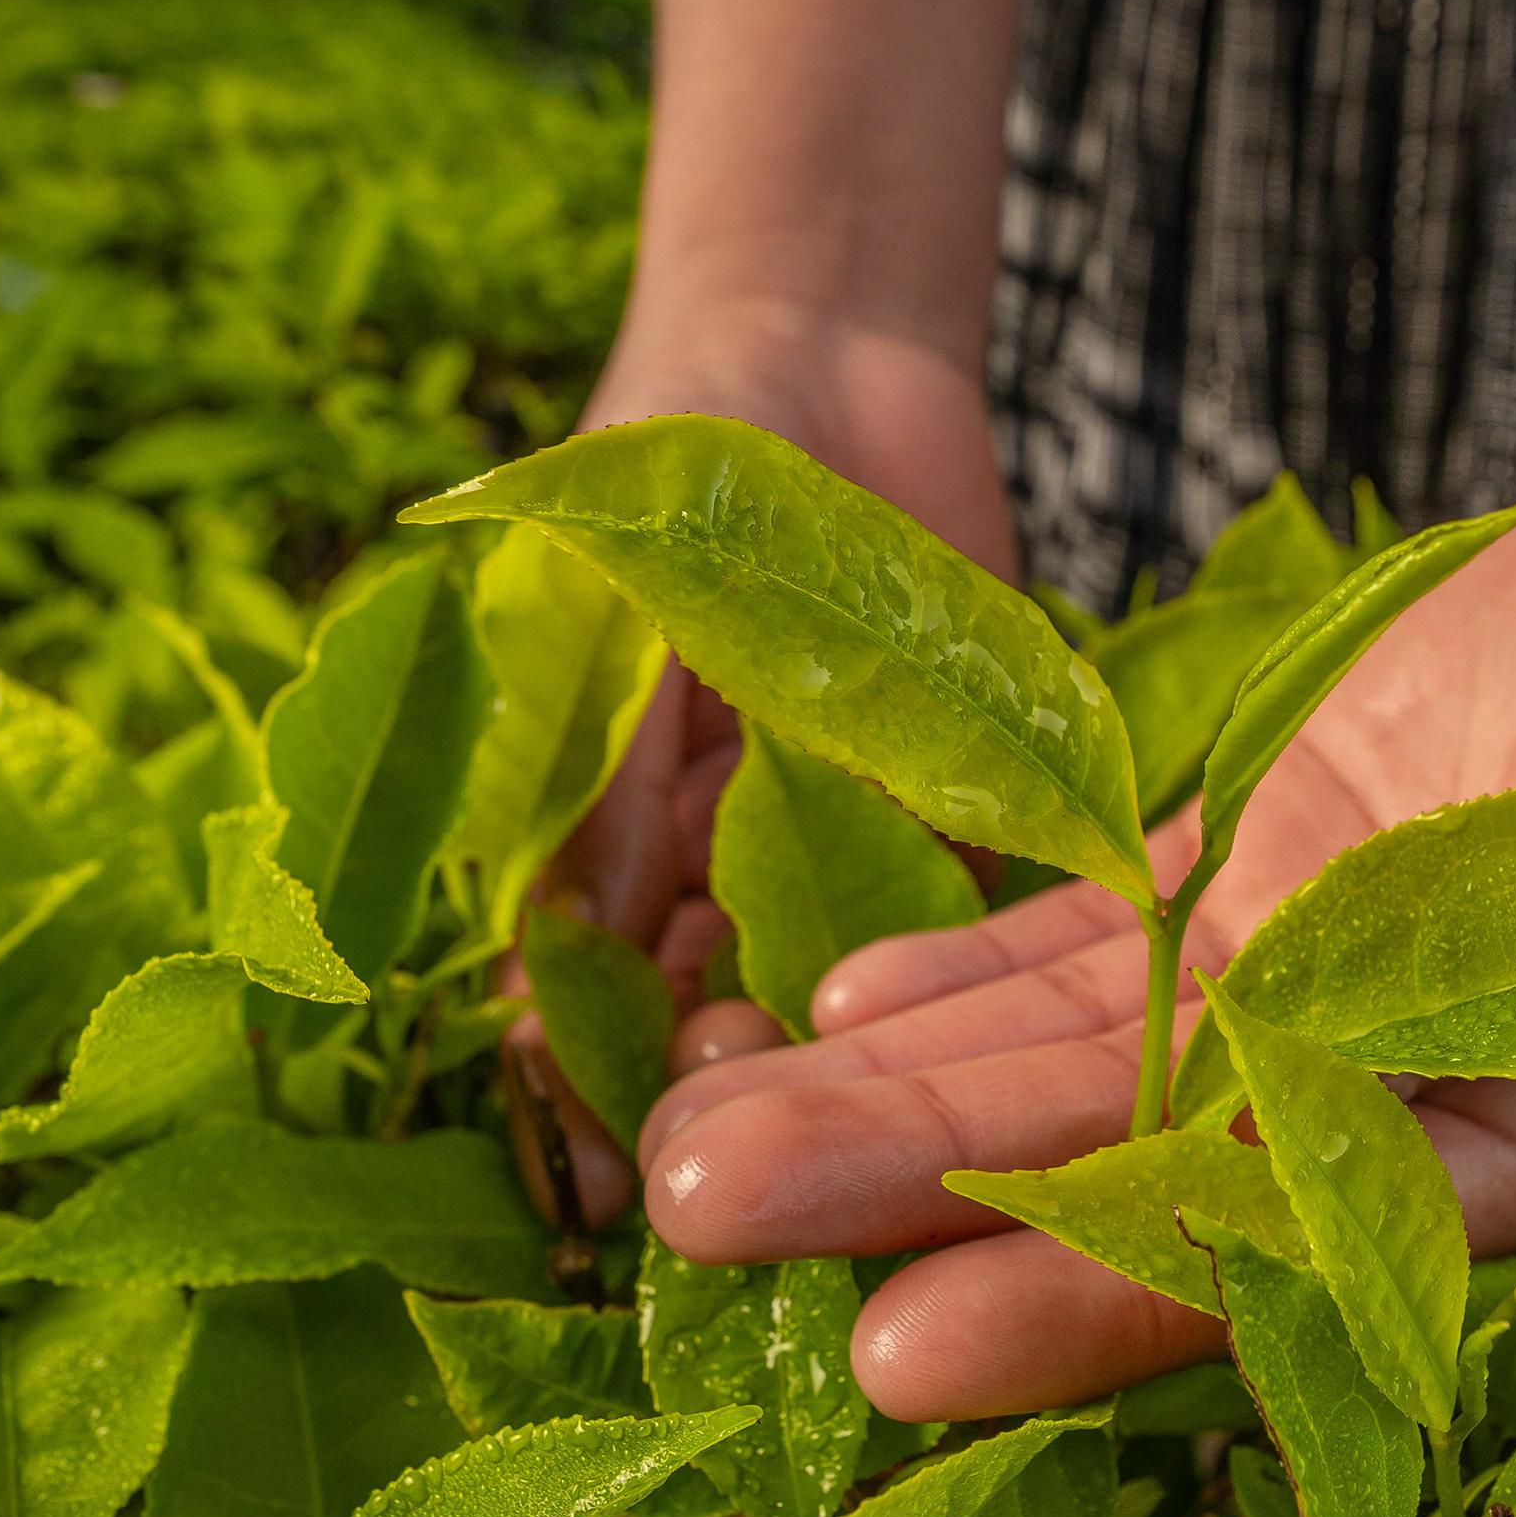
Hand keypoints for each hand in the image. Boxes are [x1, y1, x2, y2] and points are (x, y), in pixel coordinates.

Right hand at [504, 295, 1016, 1215]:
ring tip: (826, 1117)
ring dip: (823, 1052)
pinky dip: (950, 966)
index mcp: (602, 821)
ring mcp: (837, 829)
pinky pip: (960, 904)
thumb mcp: (609, 609)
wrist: (825, 341)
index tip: (592, 1176)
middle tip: (725, 1145)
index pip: (576, 985)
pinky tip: (950, 1033)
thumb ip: (599, 778)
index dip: (581, 1085)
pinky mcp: (962, 794)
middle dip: (714, 1082)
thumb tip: (553, 958)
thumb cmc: (665, 458)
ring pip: (826, 974)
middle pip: (706, 1003)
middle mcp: (714, 851)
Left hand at [633, 420, 1515, 1420]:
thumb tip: (1418, 1087)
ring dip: (884, 1095)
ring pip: (1075, 1059)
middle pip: (1124, 1171)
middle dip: (910, 1195)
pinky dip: (960, 969)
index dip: (1095, 1310)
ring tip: (689, 1127)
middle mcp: (1396, 1105)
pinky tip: (824, 999)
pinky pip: (1090, 938)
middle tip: (692, 1209)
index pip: (1281, 1265)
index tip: (904, 1354)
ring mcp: (1316, 989)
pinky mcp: (1267, 876)